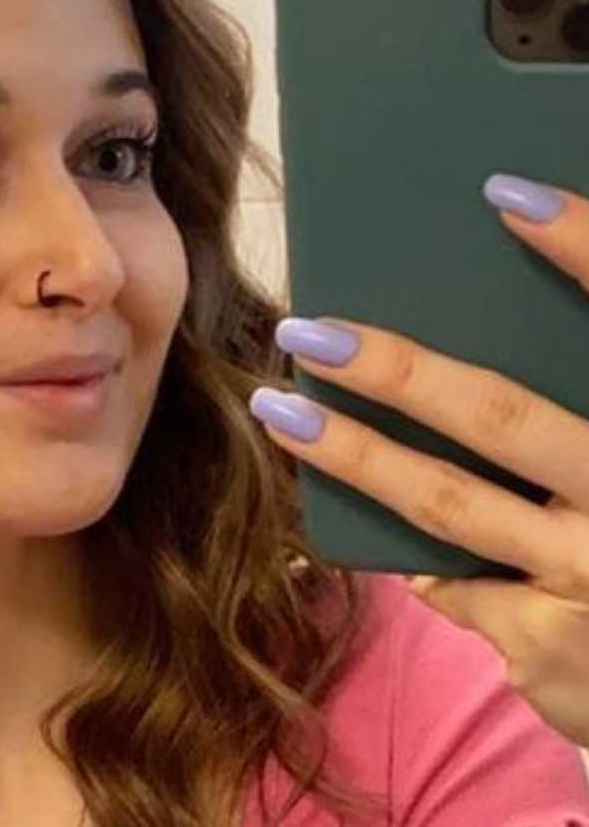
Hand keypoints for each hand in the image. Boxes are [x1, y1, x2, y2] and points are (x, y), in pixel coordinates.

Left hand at [248, 173, 588, 745]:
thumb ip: (567, 405)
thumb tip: (495, 310)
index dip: (581, 250)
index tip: (502, 191)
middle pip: (500, 417)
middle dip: (394, 370)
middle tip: (306, 330)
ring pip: (444, 501)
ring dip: (353, 454)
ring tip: (282, 410)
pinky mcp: (552, 650)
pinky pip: (451, 584)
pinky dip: (420, 560)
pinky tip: (388, 545)